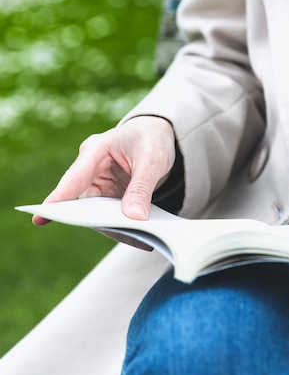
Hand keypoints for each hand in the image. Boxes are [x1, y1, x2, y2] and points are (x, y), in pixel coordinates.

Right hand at [33, 116, 175, 224]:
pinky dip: (121, 225)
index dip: (60, 196)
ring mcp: (98, 183)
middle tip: (116, 233)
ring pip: (95, 212)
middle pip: (83, 200)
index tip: (45, 213)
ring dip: (112, 225)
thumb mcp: (152, 160)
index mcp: (96, 150)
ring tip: (138, 238)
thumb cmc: (151, 140)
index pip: (75, 176)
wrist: (157, 136)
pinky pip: (108, 215)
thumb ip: (142, 188)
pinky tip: (139, 235)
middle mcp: (90, 169)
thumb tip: (134, 217)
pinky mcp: (107, 195)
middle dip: (94, 219)